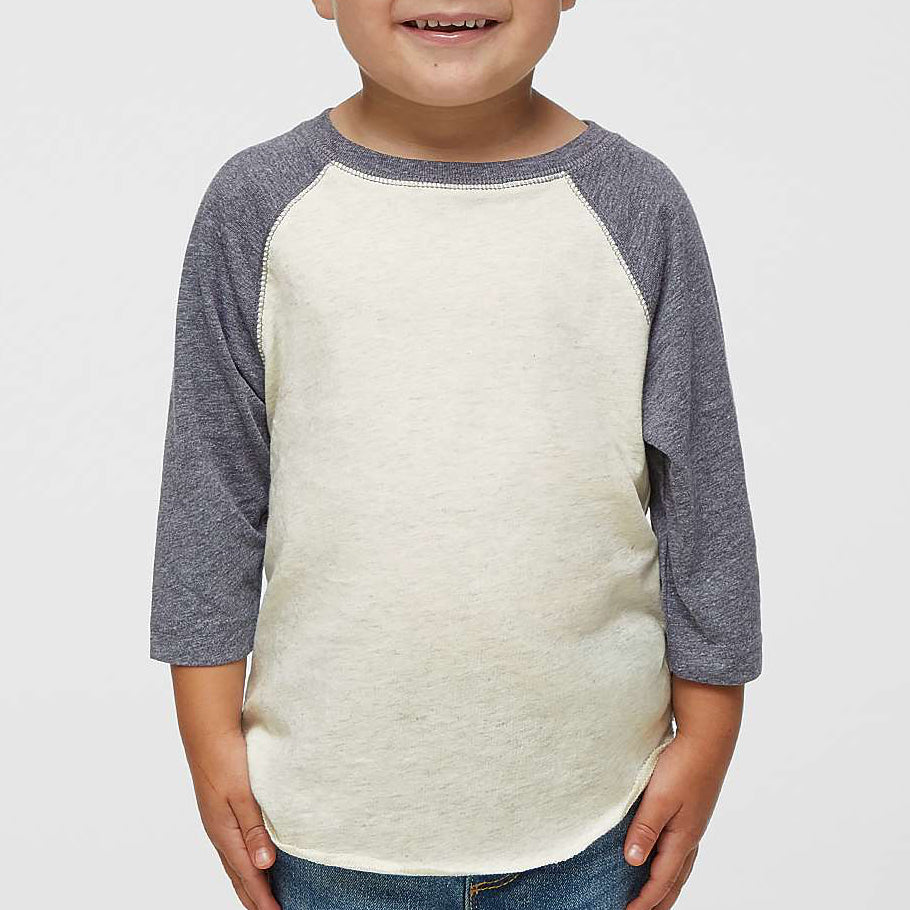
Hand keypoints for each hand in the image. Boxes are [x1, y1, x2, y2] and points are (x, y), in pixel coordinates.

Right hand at [187, 728, 280, 909]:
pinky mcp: (221, 809)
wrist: (208, 730)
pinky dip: (244, 860)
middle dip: (253, 897)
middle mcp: (219, 831)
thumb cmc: (226, 758)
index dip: (262, 898)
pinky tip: (252, 857)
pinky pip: (233, 845)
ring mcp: (218, 820)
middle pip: (238, 874)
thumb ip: (254, 829)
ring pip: (234, 861)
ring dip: (248, 881)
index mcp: (224, 832)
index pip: (247, 875)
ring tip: (262, 895)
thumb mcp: (243, 794)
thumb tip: (264, 865)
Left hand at [622, 678, 743, 909]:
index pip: (661, 879)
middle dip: (660, 899)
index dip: (645, 899)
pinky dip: (672, 861)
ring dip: (668, 882)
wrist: (708, 736)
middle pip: (675, 878)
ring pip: (681, 863)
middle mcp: (691, 834)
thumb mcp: (658, 798)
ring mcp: (694, 822)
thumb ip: (645, 830)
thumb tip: (632, 862)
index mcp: (683, 837)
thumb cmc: (682, 765)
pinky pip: (682, 846)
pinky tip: (666, 853)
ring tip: (656, 894)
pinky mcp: (693, 808)